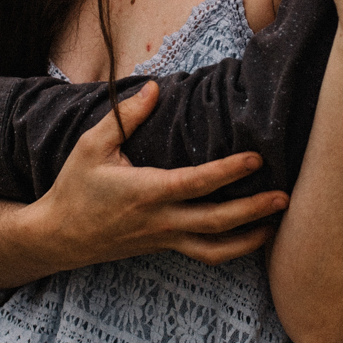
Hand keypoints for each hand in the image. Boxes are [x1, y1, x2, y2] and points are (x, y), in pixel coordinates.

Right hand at [31, 81, 289, 269]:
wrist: (58, 236)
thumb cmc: (75, 187)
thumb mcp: (91, 146)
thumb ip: (126, 117)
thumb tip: (155, 88)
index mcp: (146, 192)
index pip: (197, 183)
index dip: (229, 171)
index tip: (256, 158)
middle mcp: (160, 220)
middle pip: (217, 222)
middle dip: (254, 210)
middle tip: (284, 196)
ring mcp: (164, 238)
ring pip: (215, 249)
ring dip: (249, 238)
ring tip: (276, 224)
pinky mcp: (163, 248)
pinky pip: (203, 253)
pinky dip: (230, 249)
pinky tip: (249, 237)